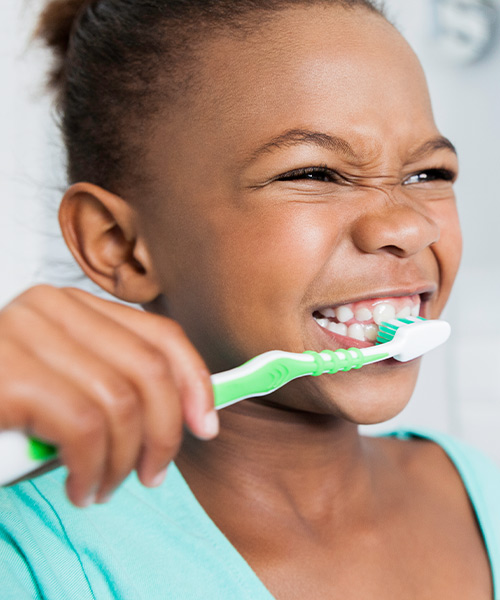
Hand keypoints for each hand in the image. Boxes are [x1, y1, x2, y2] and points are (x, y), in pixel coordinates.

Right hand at [0, 285, 217, 506]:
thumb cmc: (7, 404)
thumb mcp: (68, 381)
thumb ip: (115, 383)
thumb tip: (190, 414)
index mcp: (74, 306)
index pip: (160, 334)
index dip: (196, 381)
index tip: (206, 425)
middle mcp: (52, 308)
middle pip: (150, 371)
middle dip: (166, 433)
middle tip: (152, 474)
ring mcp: (26, 335)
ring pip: (122, 403)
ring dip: (125, 460)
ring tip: (106, 486)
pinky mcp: (8, 375)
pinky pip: (84, 427)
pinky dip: (94, 468)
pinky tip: (82, 487)